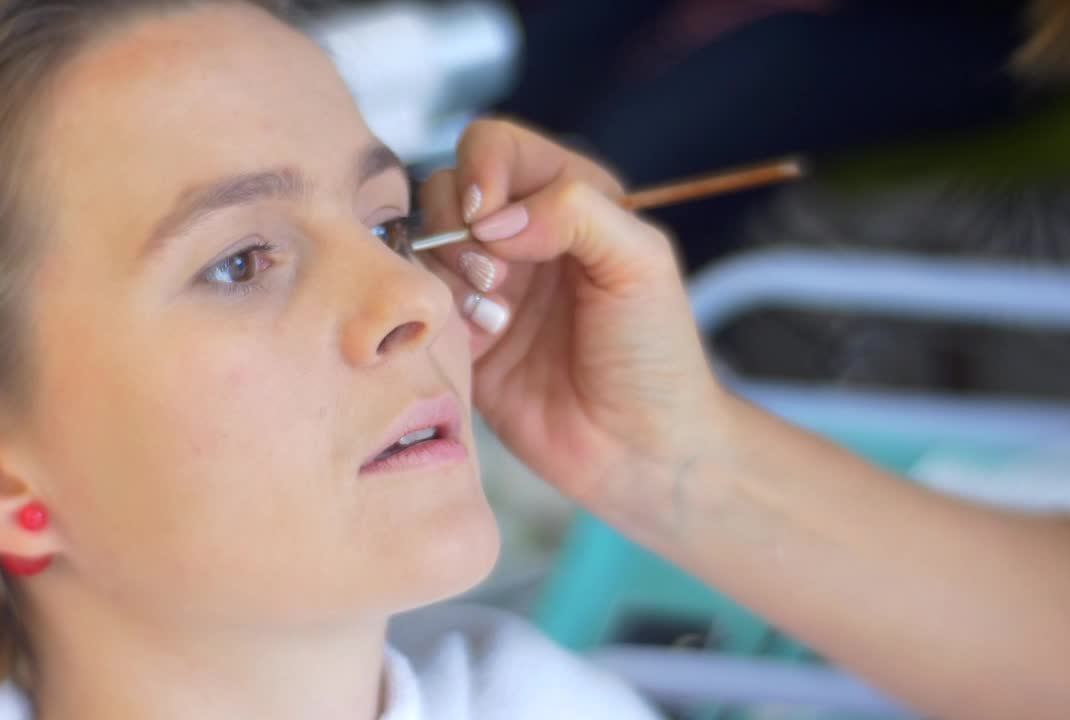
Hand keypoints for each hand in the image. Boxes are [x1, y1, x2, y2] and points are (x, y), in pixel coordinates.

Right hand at [419, 119, 723, 509]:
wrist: (641, 449)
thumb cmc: (656, 354)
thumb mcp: (641, 262)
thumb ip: (575, 212)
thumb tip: (492, 219)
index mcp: (567, 198)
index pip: (495, 146)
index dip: (480, 170)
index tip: (489, 216)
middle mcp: (519, 236)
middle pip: (443, 190)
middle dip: (457, 229)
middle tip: (495, 280)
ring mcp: (483, 289)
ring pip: (421, 247)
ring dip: (447, 277)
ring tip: (494, 320)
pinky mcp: (459, 340)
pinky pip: (413, 307)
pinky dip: (431, 317)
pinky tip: (479, 344)